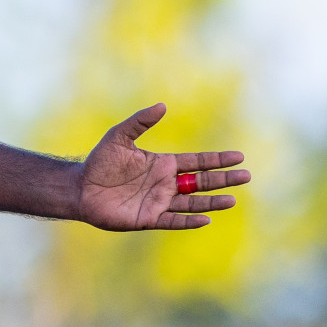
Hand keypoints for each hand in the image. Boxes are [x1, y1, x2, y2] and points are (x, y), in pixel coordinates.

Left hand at [78, 103, 249, 230]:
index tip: (239, 157)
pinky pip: (174, 220)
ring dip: (212, 202)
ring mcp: (159, 201)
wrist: (80, 187)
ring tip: (232, 199)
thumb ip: (140, 122)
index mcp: (163, 164)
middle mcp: (165, 183)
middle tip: (247, 176)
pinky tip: (205, 219)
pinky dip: (189, 220)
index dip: (217, 160)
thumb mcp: (119, 137)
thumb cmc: (99, 162)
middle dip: (223, 179)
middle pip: (201, 182)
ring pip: (192, 203)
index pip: (197, 162)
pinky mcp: (148, 218)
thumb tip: (162, 105)